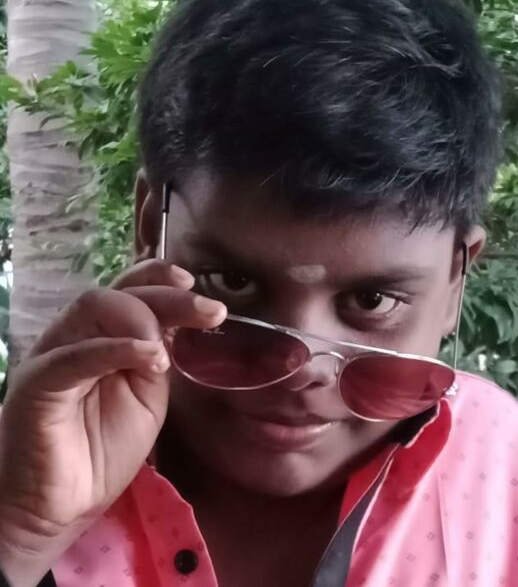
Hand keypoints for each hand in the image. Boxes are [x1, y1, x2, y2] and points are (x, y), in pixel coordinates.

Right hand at [0, 260, 225, 585]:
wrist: (63, 506)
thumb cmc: (104, 450)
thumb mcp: (148, 396)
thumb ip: (157, 357)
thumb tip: (178, 322)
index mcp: (104, 335)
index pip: (130, 290)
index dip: (161, 279)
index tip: (196, 286)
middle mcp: (77, 335)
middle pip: (119, 292)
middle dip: (169, 295)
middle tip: (211, 311)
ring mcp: (55, 354)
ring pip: (94, 307)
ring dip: (143, 317)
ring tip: (168, 350)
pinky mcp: (38, 382)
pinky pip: (77, 354)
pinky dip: (116, 348)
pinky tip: (151, 357)